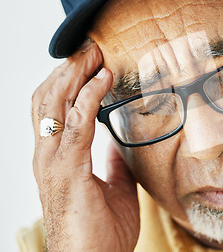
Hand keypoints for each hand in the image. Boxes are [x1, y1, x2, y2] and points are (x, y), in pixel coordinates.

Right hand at [32, 40, 139, 251]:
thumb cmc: (100, 232)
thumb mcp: (114, 187)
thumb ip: (112, 162)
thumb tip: (118, 143)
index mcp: (57, 158)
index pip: (53, 108)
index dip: (68, 81)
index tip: (90, 60)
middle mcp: (47, 155)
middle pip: (47, 98)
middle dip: (68, 69)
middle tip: (91, 46)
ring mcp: (53, 161)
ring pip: (54, 103)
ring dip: (75, 74)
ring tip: (95, 53)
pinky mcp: (67, 169)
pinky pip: (77, 123)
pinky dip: (89, 96)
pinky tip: (104, 79)